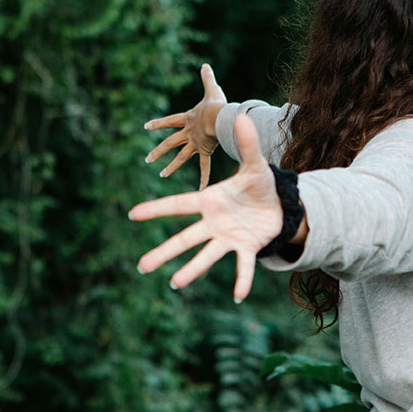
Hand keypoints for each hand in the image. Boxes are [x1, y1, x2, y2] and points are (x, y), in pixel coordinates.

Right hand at [129, 115, 280, 302]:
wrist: (279, 204)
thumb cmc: (259, 184)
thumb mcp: (255, 164)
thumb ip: (248, 143)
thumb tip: (241, 115)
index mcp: (210, 201)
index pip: (179, 205)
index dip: (156, 209)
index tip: (133, 213)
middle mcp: (214, 223)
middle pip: (185, 238)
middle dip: (164, 252)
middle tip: (141, 266)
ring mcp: (228, 237)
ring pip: (206, 255)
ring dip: (192, 270)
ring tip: (175, 283)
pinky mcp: (246, 248)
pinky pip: (242, 266)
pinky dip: (242, 280)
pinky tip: (238, 296)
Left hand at [145, 63, 226, 189]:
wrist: (219, 118)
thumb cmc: (216, 104)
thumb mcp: (212, 89)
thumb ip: (207, 78)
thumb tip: (205, 64)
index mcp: (187, 119)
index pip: (169, 121)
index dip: (158, 123)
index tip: (145, 126)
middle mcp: (188, 133)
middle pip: (170, 143)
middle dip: (158, 151)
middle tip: (147, 159)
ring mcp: (195, 143)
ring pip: (180, 157)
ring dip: (171, 166)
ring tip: (162, 174)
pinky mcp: (205, 151)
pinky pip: (204, 167)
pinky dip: (203, 178)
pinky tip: (200, 190)